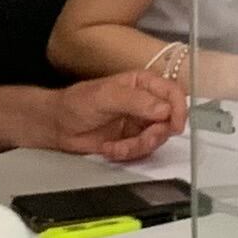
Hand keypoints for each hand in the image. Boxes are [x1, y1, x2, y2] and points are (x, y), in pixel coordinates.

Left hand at [38, 67, 184, 161]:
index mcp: (143, 83)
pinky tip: (109, 149)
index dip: (179, 110)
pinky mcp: (133, 140)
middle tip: (138, 140)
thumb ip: (135, 101)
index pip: (174, 93)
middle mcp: (146, 102)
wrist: (58, 125)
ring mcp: (141, 122)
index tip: (174, 126)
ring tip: (114, 147)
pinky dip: (127, 153)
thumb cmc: (77, 103)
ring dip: (137, 147)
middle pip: (169, 121)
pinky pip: (142, 151)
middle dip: (153, 136)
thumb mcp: (105, 97)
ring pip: (157, 140)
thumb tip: (164, 110)